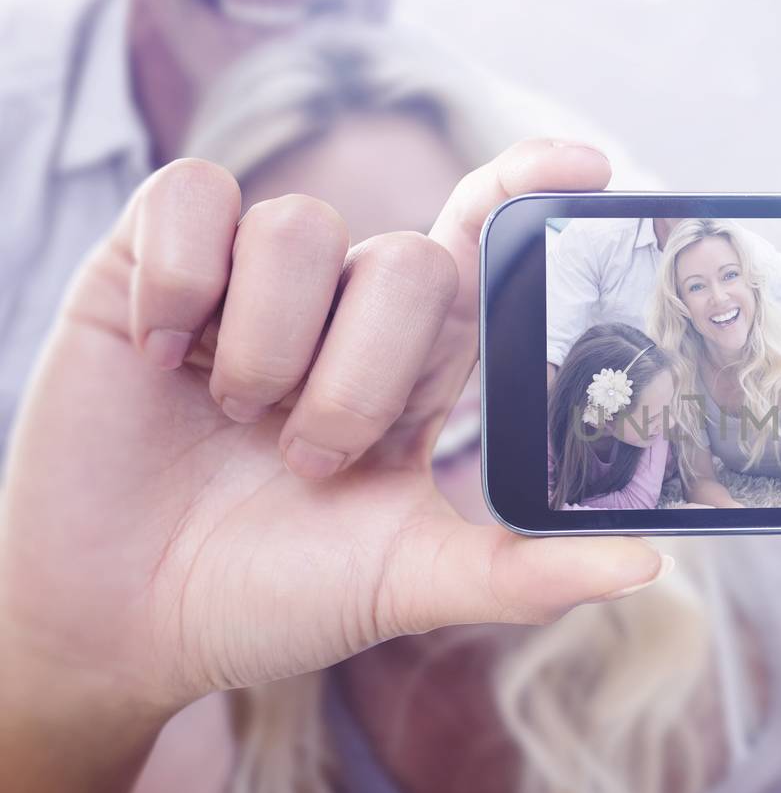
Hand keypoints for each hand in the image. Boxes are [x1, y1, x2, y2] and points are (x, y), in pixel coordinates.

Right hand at [0, 141, 667, 714]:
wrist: (122, 625)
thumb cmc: (274, 595)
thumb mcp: (407, 583)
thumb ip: (521, 570)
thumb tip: (648, 560)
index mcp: (421, 363)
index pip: (485, 244)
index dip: (530, 190)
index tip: (586, 167)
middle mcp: (346, 307)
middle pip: (409, 261)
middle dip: (363, 379)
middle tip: (310, 459)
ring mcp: (250, 282)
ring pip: (303, 229)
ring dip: (273, 349)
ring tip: (233, 422)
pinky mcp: (150, 265)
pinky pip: (192, 199)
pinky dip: (182, 282)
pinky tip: (162, 358)